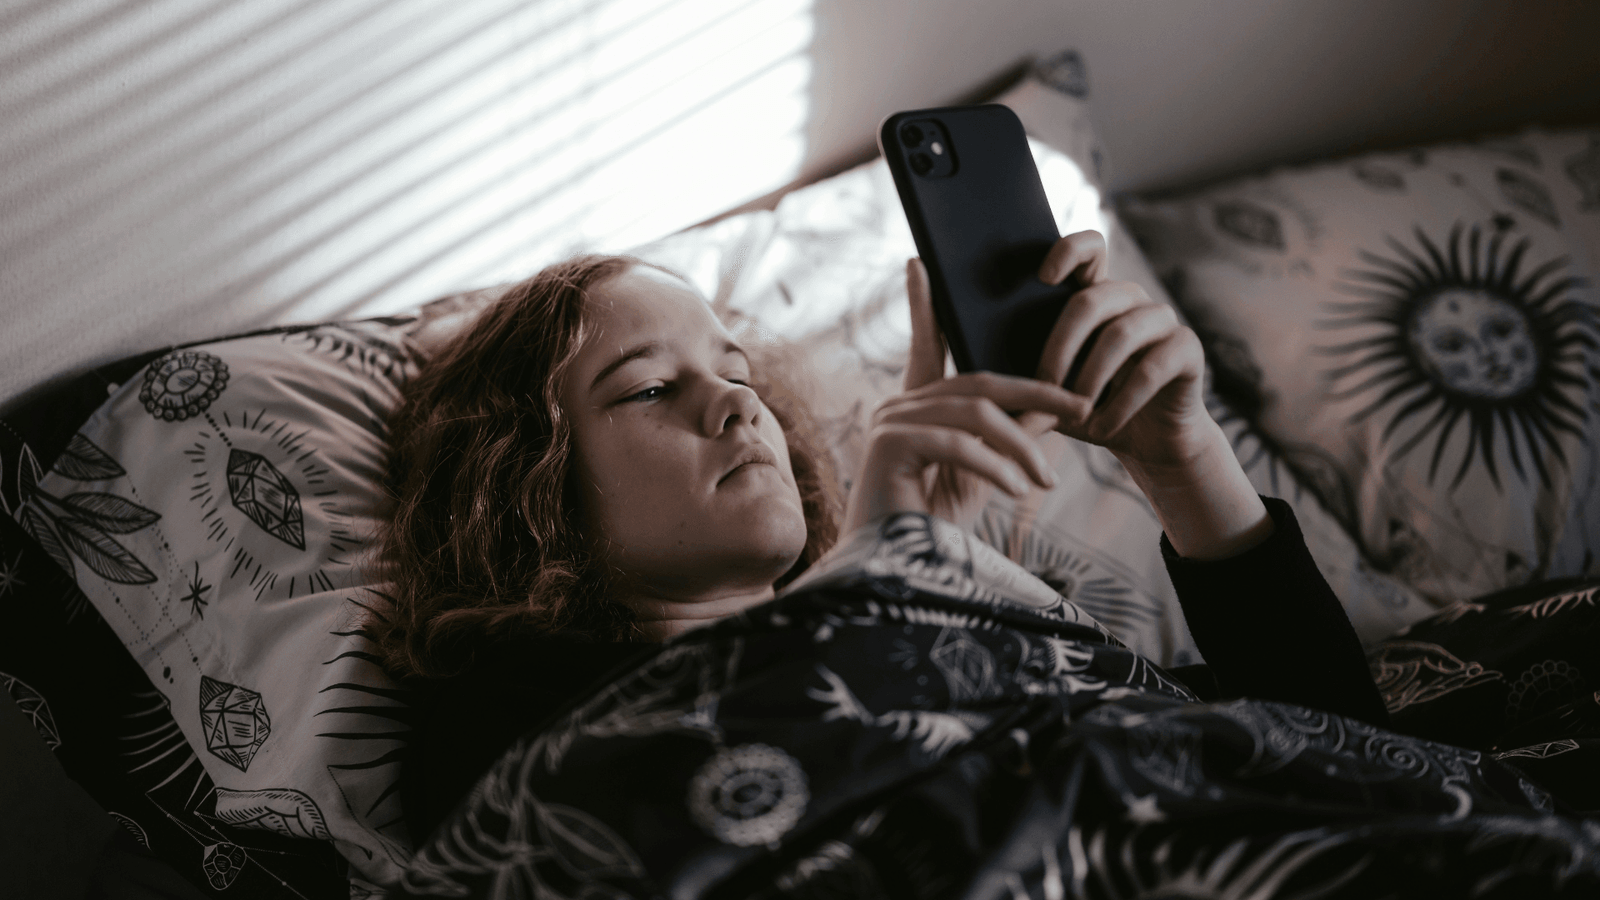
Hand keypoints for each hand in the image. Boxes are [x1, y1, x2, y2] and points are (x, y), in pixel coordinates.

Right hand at [840, 258, 1081, 534]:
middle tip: (1082, 406)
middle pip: (979, 384)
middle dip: (1037, 393)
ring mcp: (890, 424)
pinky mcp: (889, 448)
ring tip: (1047, 481)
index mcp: (915, 408)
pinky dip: (995, 466)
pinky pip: (956, 443)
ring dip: (1021, 446)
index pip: (927, 346)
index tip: (918, 264)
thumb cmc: (932, 528)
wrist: (891, 573)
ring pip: (975, 414)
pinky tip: (1018, 490)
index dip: (923, 306)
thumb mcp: (985, 476)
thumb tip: (1054, 408)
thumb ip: (1012, 439)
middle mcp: (898, 407)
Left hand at [1035, 231, 1272, 558]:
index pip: (1088, 248)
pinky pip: (1152, 368)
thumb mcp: (1046, 391)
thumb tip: (967, 375)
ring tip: (1074, 413)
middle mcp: (1131, 298)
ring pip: (1121, 333)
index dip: (1067, 251)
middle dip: (1059, 346)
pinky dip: (1121, 402)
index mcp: (1095, 295)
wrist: (1145, 442)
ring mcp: (1163, 320)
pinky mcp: (1188, 350)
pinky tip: (1102, 427)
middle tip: (1041, 386)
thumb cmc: (1087, 409)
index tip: (1042, 277)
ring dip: (1090, 378)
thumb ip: (1017, 374)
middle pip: (1092, 300)